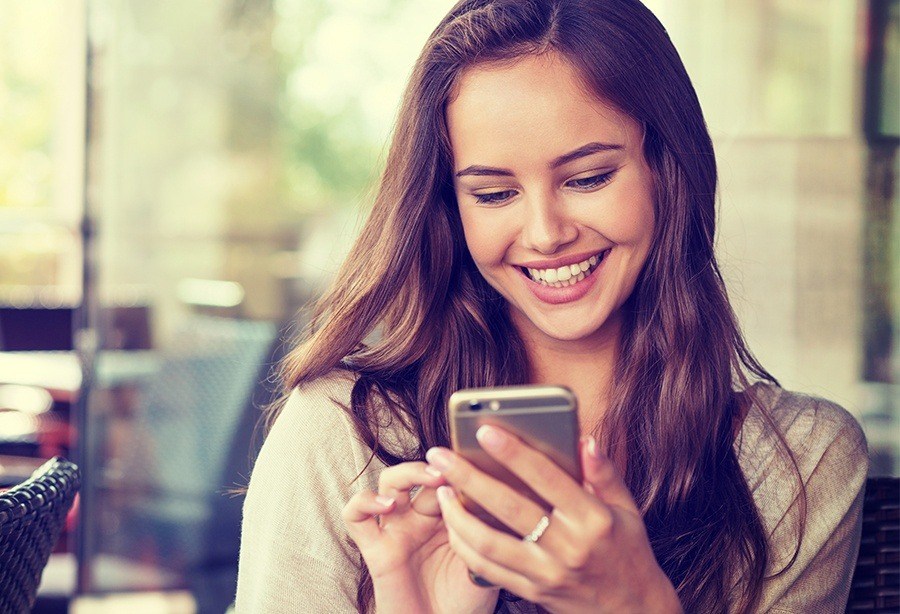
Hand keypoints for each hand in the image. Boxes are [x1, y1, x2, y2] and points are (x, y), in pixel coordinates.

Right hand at [342, 461, 498, 613]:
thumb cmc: (467, 602)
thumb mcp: (488, 562)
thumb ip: (488, 534)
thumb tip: (502, 505)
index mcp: (449, 515)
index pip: (449, 477)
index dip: (458, 466)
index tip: (474, 462)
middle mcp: (421, 517)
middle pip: (419, 471)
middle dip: (435, 466)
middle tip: (450, 469)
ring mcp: (397, 530)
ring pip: (388, 481)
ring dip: (404, 473)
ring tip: (427, 480)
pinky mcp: (376, 549)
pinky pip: (355, 517)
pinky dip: (364, 502)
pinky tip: (385, 506)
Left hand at [426, 428, 682, 613]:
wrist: (633, 612)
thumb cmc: (628, 553)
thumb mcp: (627, 510)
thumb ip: (604, 474)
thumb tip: (585, 439)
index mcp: (593, 519)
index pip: (547, 478)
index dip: (514, 452)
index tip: (484, 430)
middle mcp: (568, 546)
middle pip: (509, 507)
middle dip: (468, 478)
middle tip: (439, 455)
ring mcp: (548, 572)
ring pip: (490, 542)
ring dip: (458, 515)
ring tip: (440, 491)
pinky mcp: (533, 591)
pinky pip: (488, 568)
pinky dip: (465, 545)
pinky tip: (452, 524)